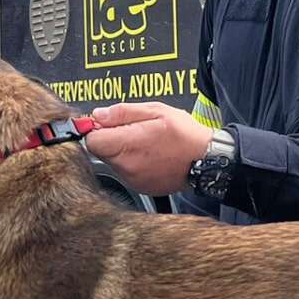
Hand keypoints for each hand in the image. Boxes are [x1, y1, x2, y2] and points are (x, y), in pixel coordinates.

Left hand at [85, 101, 210, 194]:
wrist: (207, 161)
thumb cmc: (184, 134)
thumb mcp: (156, 111)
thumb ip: (123, 112)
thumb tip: (98, 115)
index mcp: (128, 145)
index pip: (91, 141)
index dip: (97, 129)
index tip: (108, 123)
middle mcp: (127, 167)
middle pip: (101, 151)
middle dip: (111, 139)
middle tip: (133, 130)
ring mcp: (133, 180)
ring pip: (113, 162)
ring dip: (121, 151)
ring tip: (145, 143)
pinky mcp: (140, 187)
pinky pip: (125, 172)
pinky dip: (132, 163)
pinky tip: (150, 156)